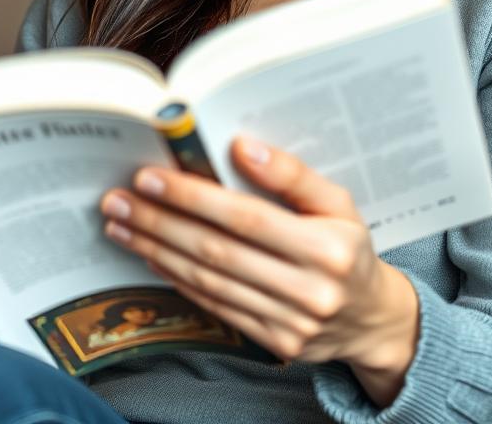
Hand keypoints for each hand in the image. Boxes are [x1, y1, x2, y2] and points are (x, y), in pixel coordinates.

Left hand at [99, 138, 418, 406]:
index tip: (150, 178)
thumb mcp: (338, 202)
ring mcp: (290, 324)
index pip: (246, 218)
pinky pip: (215, 307)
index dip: (193, 198)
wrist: (373, 321)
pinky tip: (152, 255)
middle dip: (160, 223)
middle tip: (118, 200)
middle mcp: (309, 290)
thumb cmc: (349, 247)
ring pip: (208, 282)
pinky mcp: (273, 345)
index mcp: (328, 247)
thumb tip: (241, 146)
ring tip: (121, 224)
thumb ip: (292, 174)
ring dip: (157, 250)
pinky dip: (178, 280)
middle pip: (217, 251)